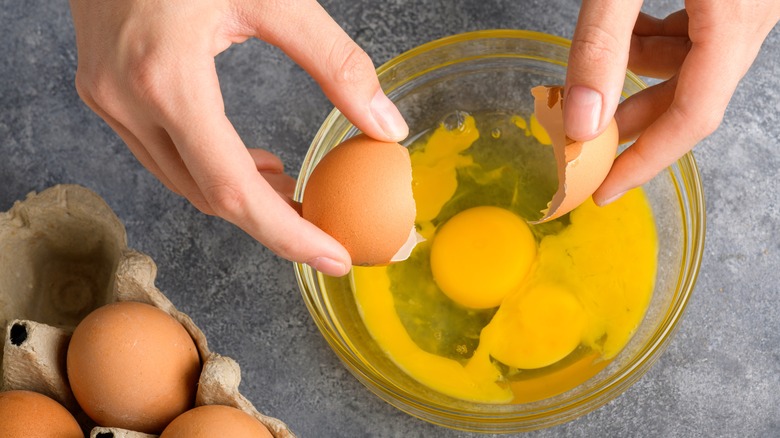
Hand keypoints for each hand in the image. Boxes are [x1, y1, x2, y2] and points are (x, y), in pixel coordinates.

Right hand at [68, 0, 407, 275]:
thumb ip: (337, 63)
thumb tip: (386, 125)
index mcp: (168, 78)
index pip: (234, 190)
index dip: (289, 235)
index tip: (334, 257)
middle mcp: (127, 100)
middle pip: (209, 197)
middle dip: (272, 222)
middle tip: (324, 224)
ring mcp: (108, 99)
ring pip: (183, 183)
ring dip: (241, 197)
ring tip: (293, 189)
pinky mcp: (104, 92)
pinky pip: (163, 156)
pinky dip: (210, 171)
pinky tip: (248, 161)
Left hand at [564, 1, 779, 204]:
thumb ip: (602, 43)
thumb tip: (583, 120)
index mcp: (733, 21)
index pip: (692, 119)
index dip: (644, 162)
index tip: (604, 190)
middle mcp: (751, 18)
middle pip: (690, 98)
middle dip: (632, 120)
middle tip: (582, 139)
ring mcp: (747, 6)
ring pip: (692, 66)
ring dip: (637, 75)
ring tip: (590, 75)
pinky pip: (697, 35)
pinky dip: (654, 43)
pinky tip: (622, 36)